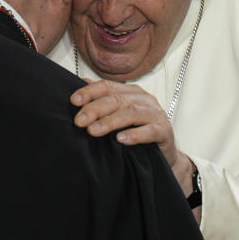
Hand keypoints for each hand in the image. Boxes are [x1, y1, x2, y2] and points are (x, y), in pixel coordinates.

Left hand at [70, 79, 194, 193]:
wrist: (163, 156)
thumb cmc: (137, 133)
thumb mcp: (118, 116)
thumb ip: (103, 101)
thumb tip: (82, 82)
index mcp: (132, 92)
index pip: (108, 87)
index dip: (90, 92)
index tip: (73, 101)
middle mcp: (145, 100)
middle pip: (117, 99)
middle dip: (95, 109)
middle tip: (79, 121)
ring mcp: (156, 114)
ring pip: (132, 112)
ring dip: (110, 121)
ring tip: (93, 131)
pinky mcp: (165, 132)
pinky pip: (151, 131)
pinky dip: (135, 135)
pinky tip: (120, 139)